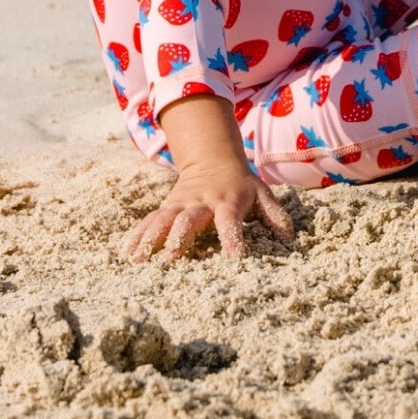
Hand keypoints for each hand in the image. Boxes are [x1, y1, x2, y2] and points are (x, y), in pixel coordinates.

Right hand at [125, 94, 295, 261]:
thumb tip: (289, 239)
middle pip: (189, 218)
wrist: (214, 158)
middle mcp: (202, 201)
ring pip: (164, 219)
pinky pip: (151, 220)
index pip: (230, 220)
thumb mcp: (262, 194)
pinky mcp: (167, 206)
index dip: (232, 238)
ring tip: (140, 259)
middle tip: (171, 258)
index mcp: (228, 200)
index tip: (233, 259)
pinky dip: (139, 235)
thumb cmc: (241, 184)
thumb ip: (275, 215)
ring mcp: (181, 202)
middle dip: (180, 237)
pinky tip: (129, 253)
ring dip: (152, 238)